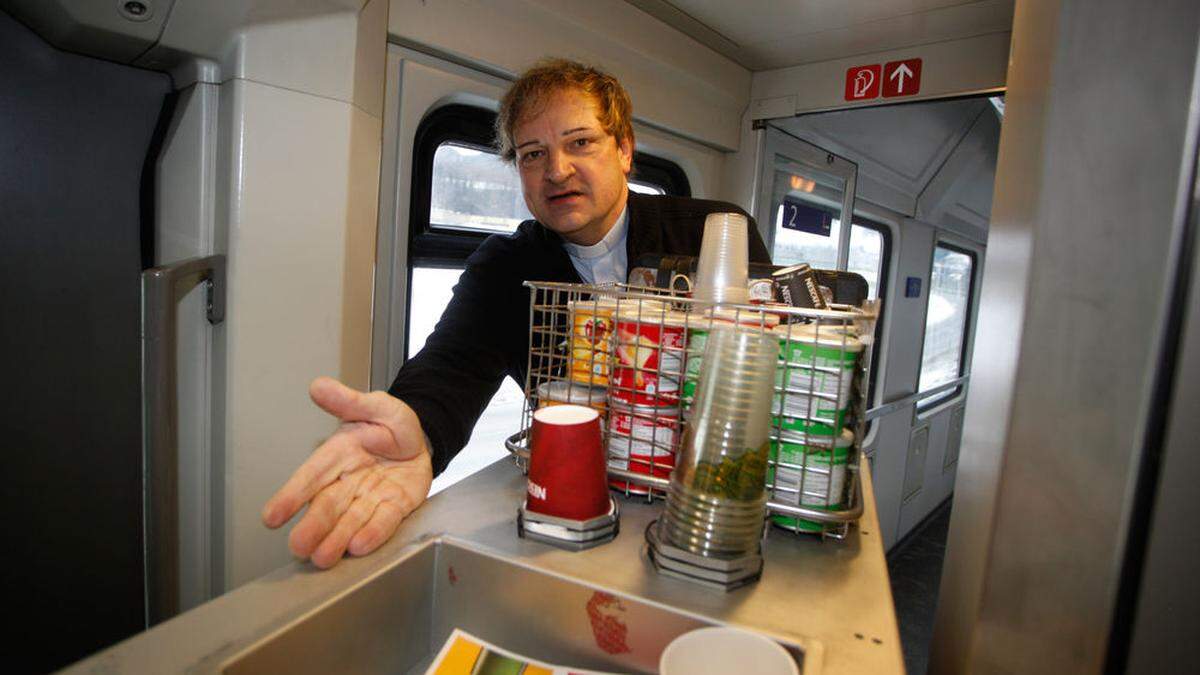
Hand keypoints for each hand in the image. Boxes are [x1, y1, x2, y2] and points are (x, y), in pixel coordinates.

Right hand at [261, 377, 432, 567]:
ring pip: (350, 521)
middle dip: (312, 526)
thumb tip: (318, 386)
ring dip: (336, 539)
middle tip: (297, 545)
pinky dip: (372, 534)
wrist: (422, 439)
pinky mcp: (394, 508)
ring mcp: (370, 498)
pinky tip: (358, 547)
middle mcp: (348, 481)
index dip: (290, 496)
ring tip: (322, 556)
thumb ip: (348, 401)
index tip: (271, 517)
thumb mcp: (374, 406)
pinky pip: (383, 522)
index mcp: (337, 455)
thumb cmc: (390, 424)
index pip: (310, 476)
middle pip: (326, 506)